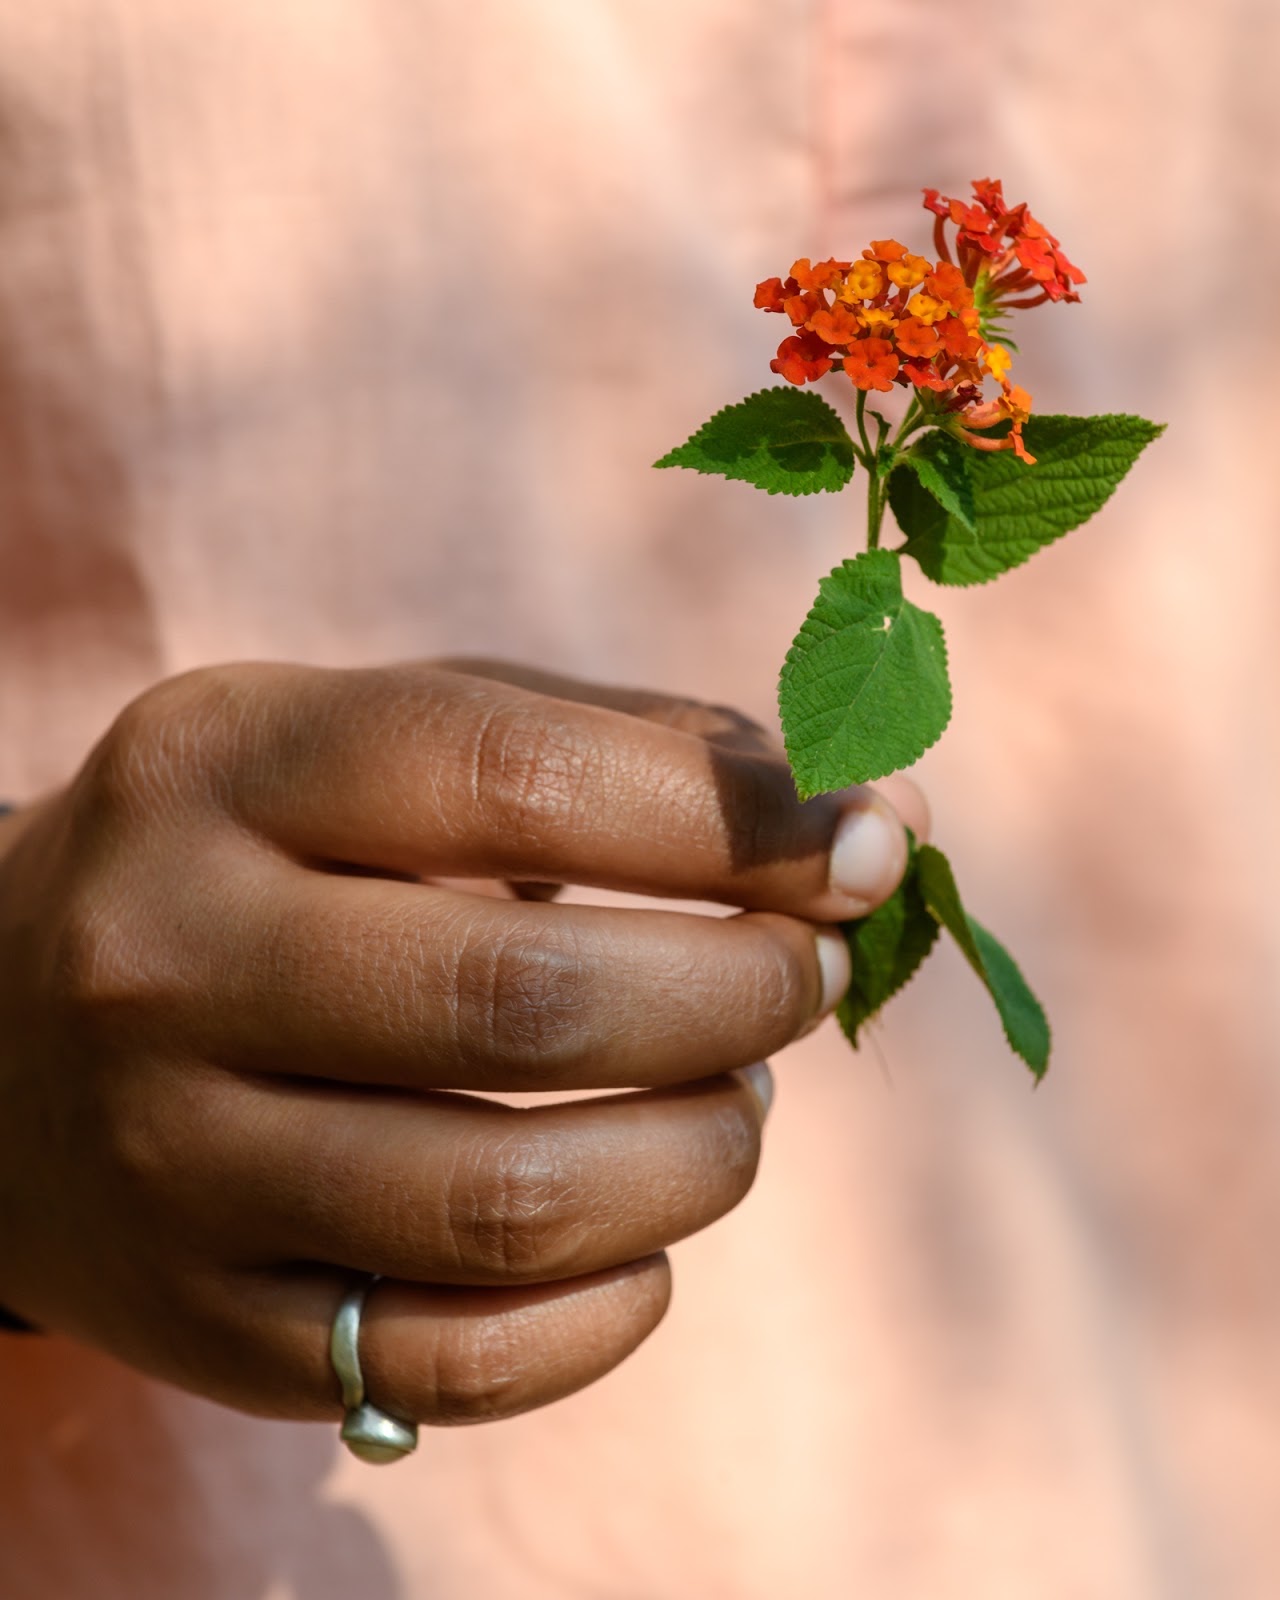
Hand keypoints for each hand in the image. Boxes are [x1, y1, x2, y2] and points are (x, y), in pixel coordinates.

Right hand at [0, 660, 916, 1425]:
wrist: (6, 1032)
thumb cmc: (266, 850)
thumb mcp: (387, 737)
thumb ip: (625, 749)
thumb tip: (877, 818)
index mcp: (228, 767)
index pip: (525, 780)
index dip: (742, 818)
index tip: (865, 844)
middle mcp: (172, 961)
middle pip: (525, 1001)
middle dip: (740, 990)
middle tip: (804, 976)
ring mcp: (173, 1162)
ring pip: (507, 1205)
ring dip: (700, 1154)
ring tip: (734, 1097)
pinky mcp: (208, 1325)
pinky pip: (459, 1362)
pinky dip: (615, 1306)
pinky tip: (644, 1230)